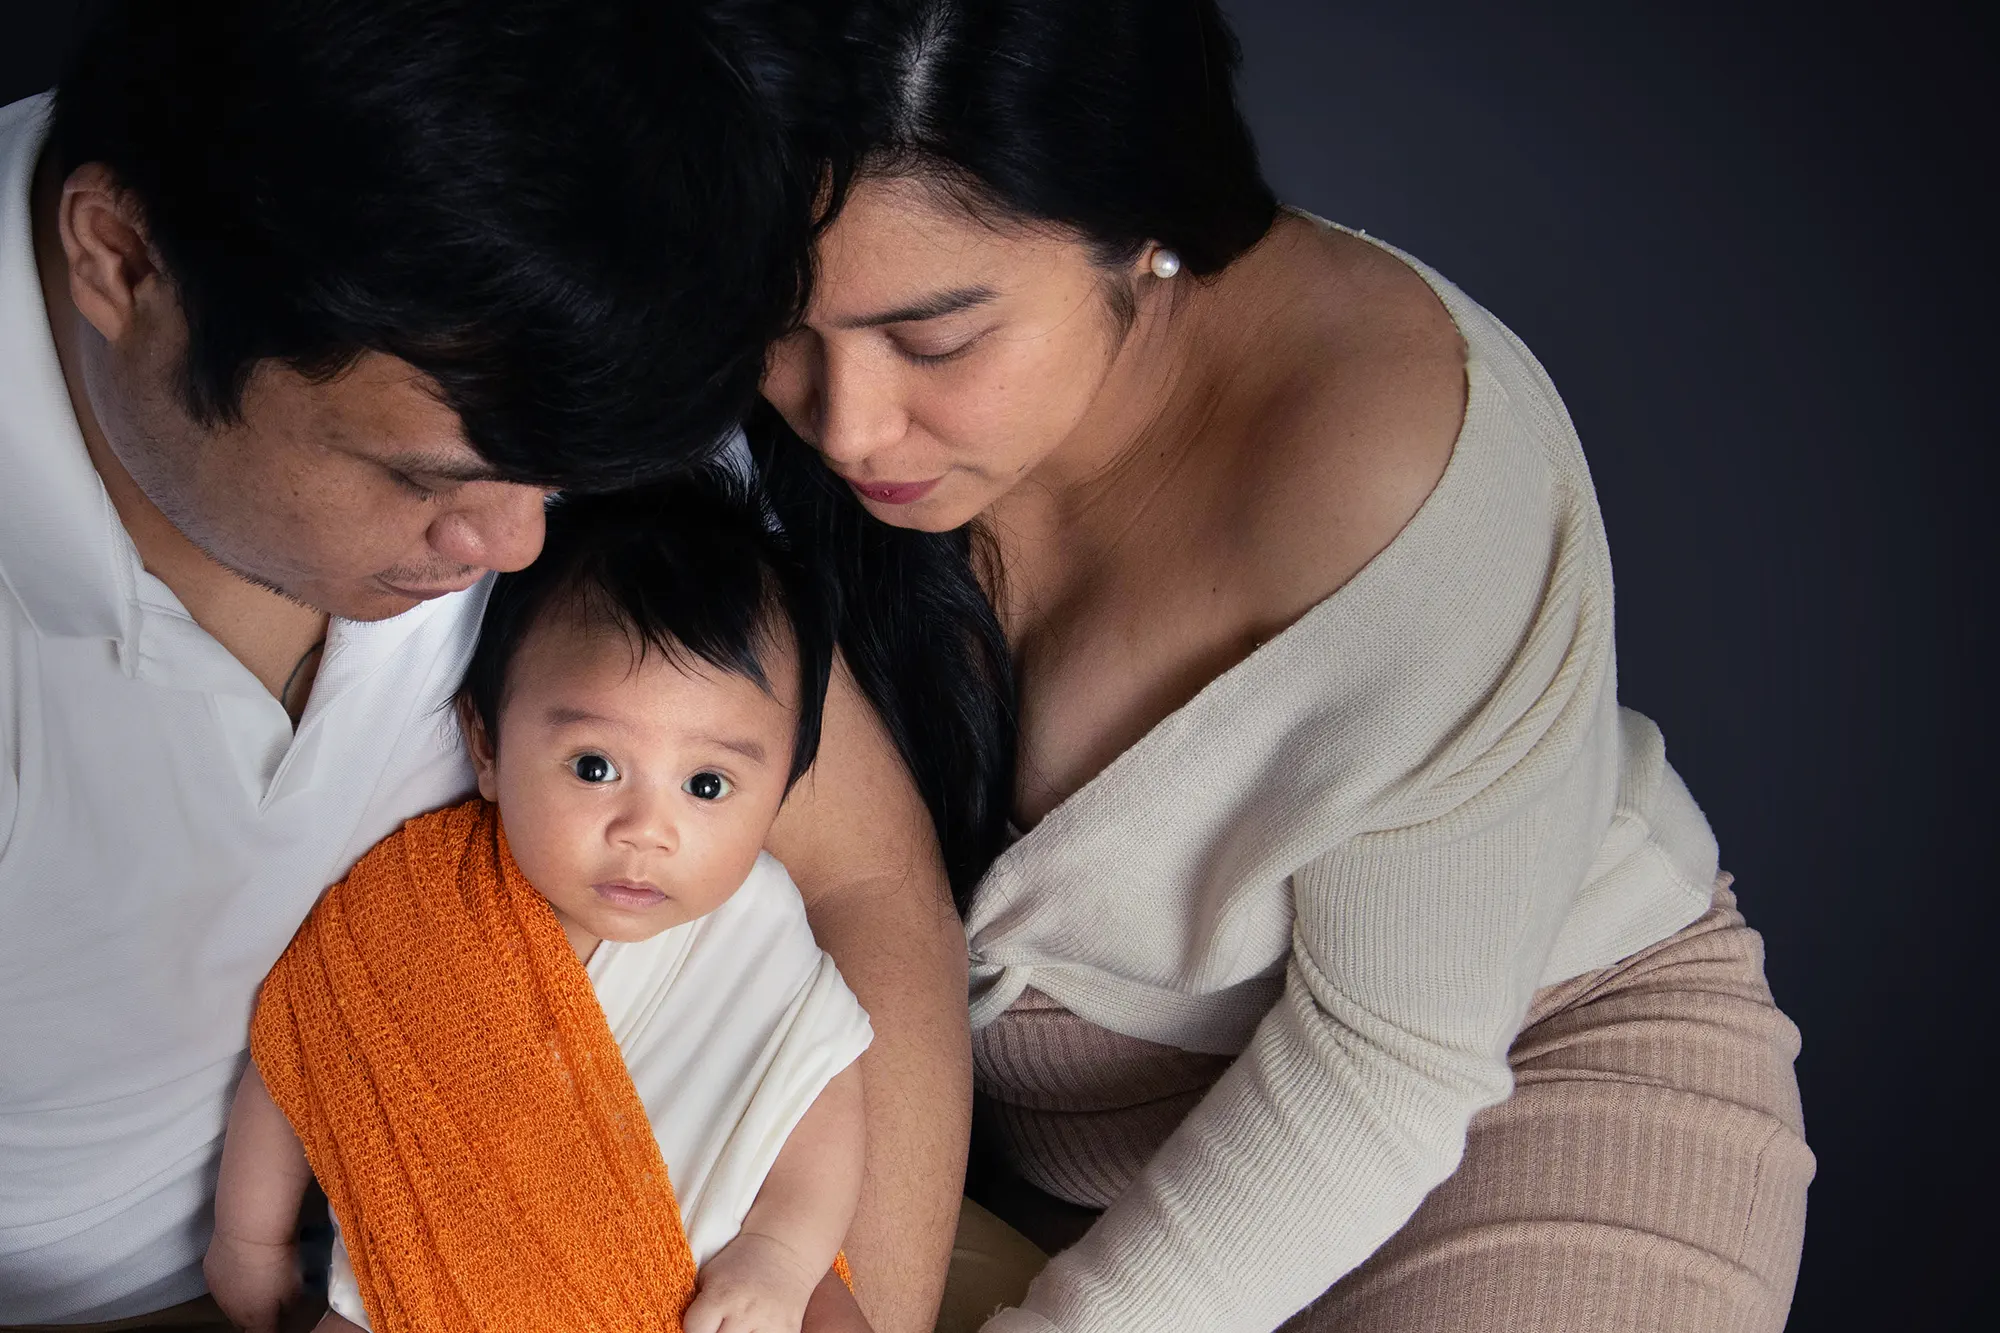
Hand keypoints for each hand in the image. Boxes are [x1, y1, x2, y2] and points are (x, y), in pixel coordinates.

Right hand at [203, 1231, 300, 1332]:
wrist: (249, 1231)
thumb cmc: (277, 1257)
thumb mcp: (296, 1287)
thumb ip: (289, 1307)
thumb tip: (286, 1312)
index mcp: (256, 1319)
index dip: (270, 1329)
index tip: (276, 1322)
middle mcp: (232, 1312)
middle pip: (244, 1322)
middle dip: (255, 1316)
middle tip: (269, 1300)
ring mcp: (218, 1293)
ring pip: (230, 1304)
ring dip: (241, 1297)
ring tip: (256, 1279)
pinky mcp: (208, 1274)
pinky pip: (220, 1284)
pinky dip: (231, 1279)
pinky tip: (242, 1264)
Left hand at [684, 1231, 822, 1332]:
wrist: (783, 1251)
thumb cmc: (739, 1263)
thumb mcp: (709, 1276)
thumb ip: (696, 1306)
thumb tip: (680, 1329)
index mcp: (722, 1295)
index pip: (694, 1331)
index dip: (692, 1330)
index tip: (696, 1326)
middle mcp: (746, 1312)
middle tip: (714, 1328)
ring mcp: (770, 1325)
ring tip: (732, 1329)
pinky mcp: (788, 1331)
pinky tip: (750, 1330)